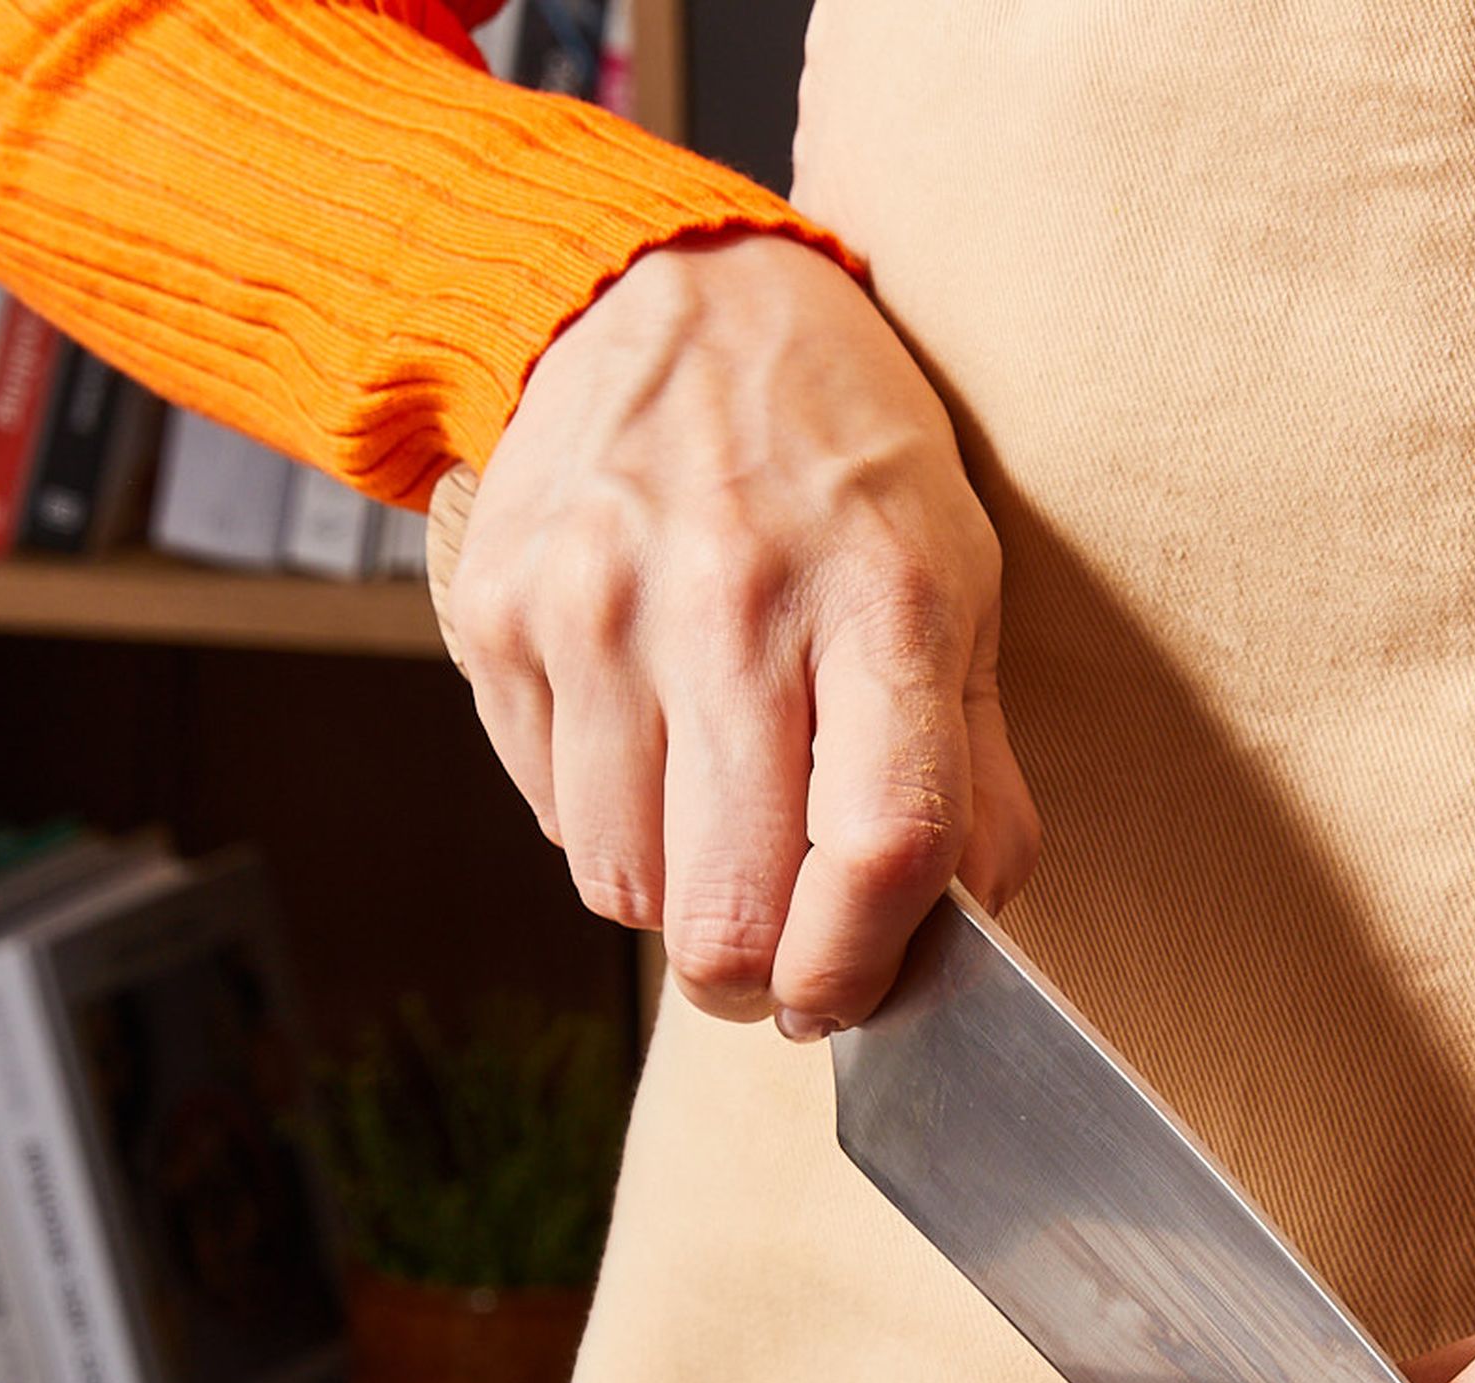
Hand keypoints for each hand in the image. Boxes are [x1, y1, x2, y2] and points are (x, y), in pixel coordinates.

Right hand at [446, 233, 1039, 1034]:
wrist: (665, 295)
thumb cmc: (839, 460)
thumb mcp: (958, 581)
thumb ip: (976, 771)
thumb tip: (975, 930)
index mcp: (880, 601)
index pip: (880, 847)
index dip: (863, 970)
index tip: (850, 996)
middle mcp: (731, 606)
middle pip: (726, 913)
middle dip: (757, 974)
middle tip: (780, 949)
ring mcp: (597, 613)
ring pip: (625, 890)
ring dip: (677, 892)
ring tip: (715, 808)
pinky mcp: (498, 619)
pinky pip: (553, 816)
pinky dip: (605, 817)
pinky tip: (647, 734)